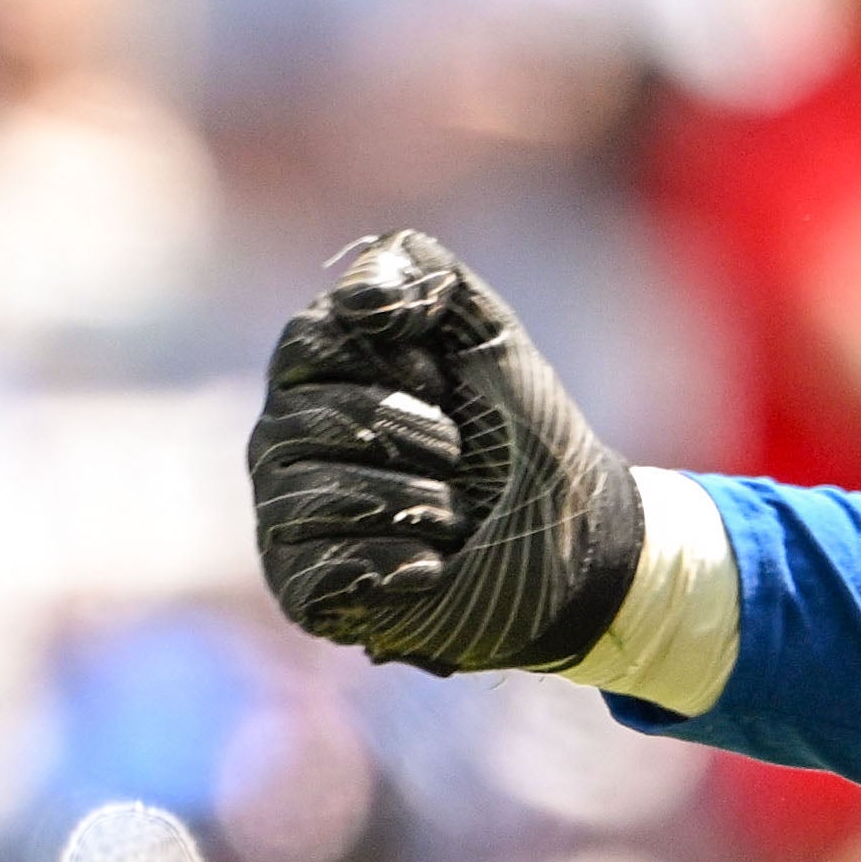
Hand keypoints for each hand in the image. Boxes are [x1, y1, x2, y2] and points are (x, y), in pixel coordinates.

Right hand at [249, 231, 643, 676]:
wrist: (575, 538)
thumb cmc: (525, 434)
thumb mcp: (489, 333)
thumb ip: (423, 275)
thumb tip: (356, 298)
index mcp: (318, 372)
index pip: (310, 341)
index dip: (395, 361)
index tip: (446, 383)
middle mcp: (286, 439)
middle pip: (306, 420)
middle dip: (414, 436)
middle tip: (461, 455)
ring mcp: (286, 514)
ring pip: (310, 497)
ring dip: (416, 503)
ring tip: (458, 515)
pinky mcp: (302, 587)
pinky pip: (316, 571)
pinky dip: (395, 564)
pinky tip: (432, 564)